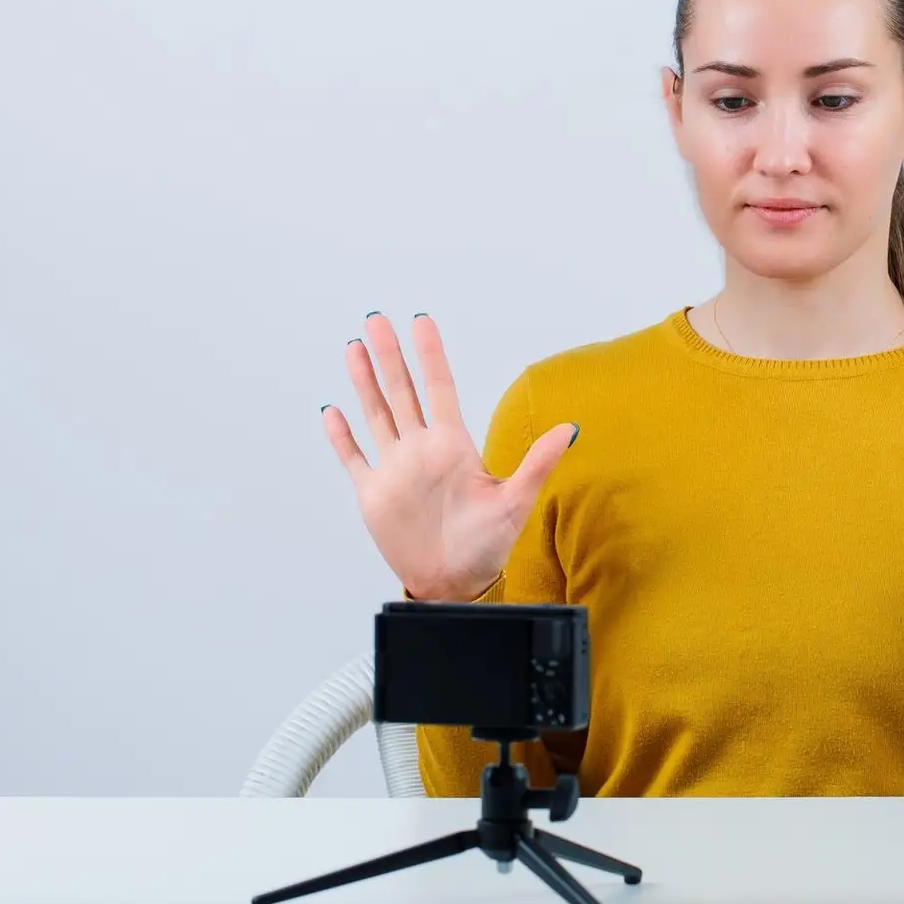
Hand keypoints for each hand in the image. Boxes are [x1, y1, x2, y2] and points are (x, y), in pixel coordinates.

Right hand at [322, 313, 577, 601]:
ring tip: (354, 348)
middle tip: (377, 319)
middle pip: (402, 392)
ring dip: (364, 383)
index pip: (440, 389)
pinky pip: (354, 458)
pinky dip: (342, 436)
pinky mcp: (374, 494)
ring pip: (376, 415)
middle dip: (390, 356)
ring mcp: (395, 470)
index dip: (430, 355)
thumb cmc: (488, 544)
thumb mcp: (516, 502)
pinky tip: (332, 411)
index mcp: (453, 446)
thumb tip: (570, 429)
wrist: (456, 583)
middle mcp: (421, 450)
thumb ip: (538, 463)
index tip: (422, 322)